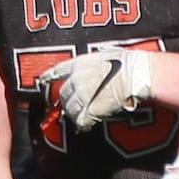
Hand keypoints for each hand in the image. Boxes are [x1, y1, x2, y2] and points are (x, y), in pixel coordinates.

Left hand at [39, 48, 153, 129]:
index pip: (58, 71)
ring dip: (76, 114)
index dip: (48, 77)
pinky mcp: (89, 109)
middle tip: (79, 105)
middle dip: (69, 101)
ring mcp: (82, 95)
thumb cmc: (129, 62)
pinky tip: (88, 125)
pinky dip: (83, 124)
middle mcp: (76, 79)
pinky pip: (81, 121)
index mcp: (80, 63)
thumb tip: (100, 57)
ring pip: (70, 110)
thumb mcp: (109, 53)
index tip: (42, 81)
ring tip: (85, 116)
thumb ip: (98, 58)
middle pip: (64, 94)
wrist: (136, 75)